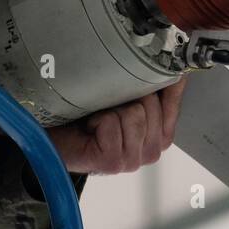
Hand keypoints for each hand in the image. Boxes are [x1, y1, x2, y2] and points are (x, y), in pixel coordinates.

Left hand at [45, 76, 187, 173]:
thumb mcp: (126, 91)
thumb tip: (175, 64)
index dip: (154, 79)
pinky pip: (113, 125)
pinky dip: (97, 121)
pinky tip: (91, 128)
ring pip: (135, 114)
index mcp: (161, 130)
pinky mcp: (115, 163)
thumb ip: (153, 80)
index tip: (132, 82)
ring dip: (111, 110)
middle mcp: (153, 149)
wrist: (53, 130)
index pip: (173, 92)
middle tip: (108, 107)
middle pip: (151, 103)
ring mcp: (135, 159)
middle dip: (126, 97)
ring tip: (99, 117)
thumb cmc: (88, 111)